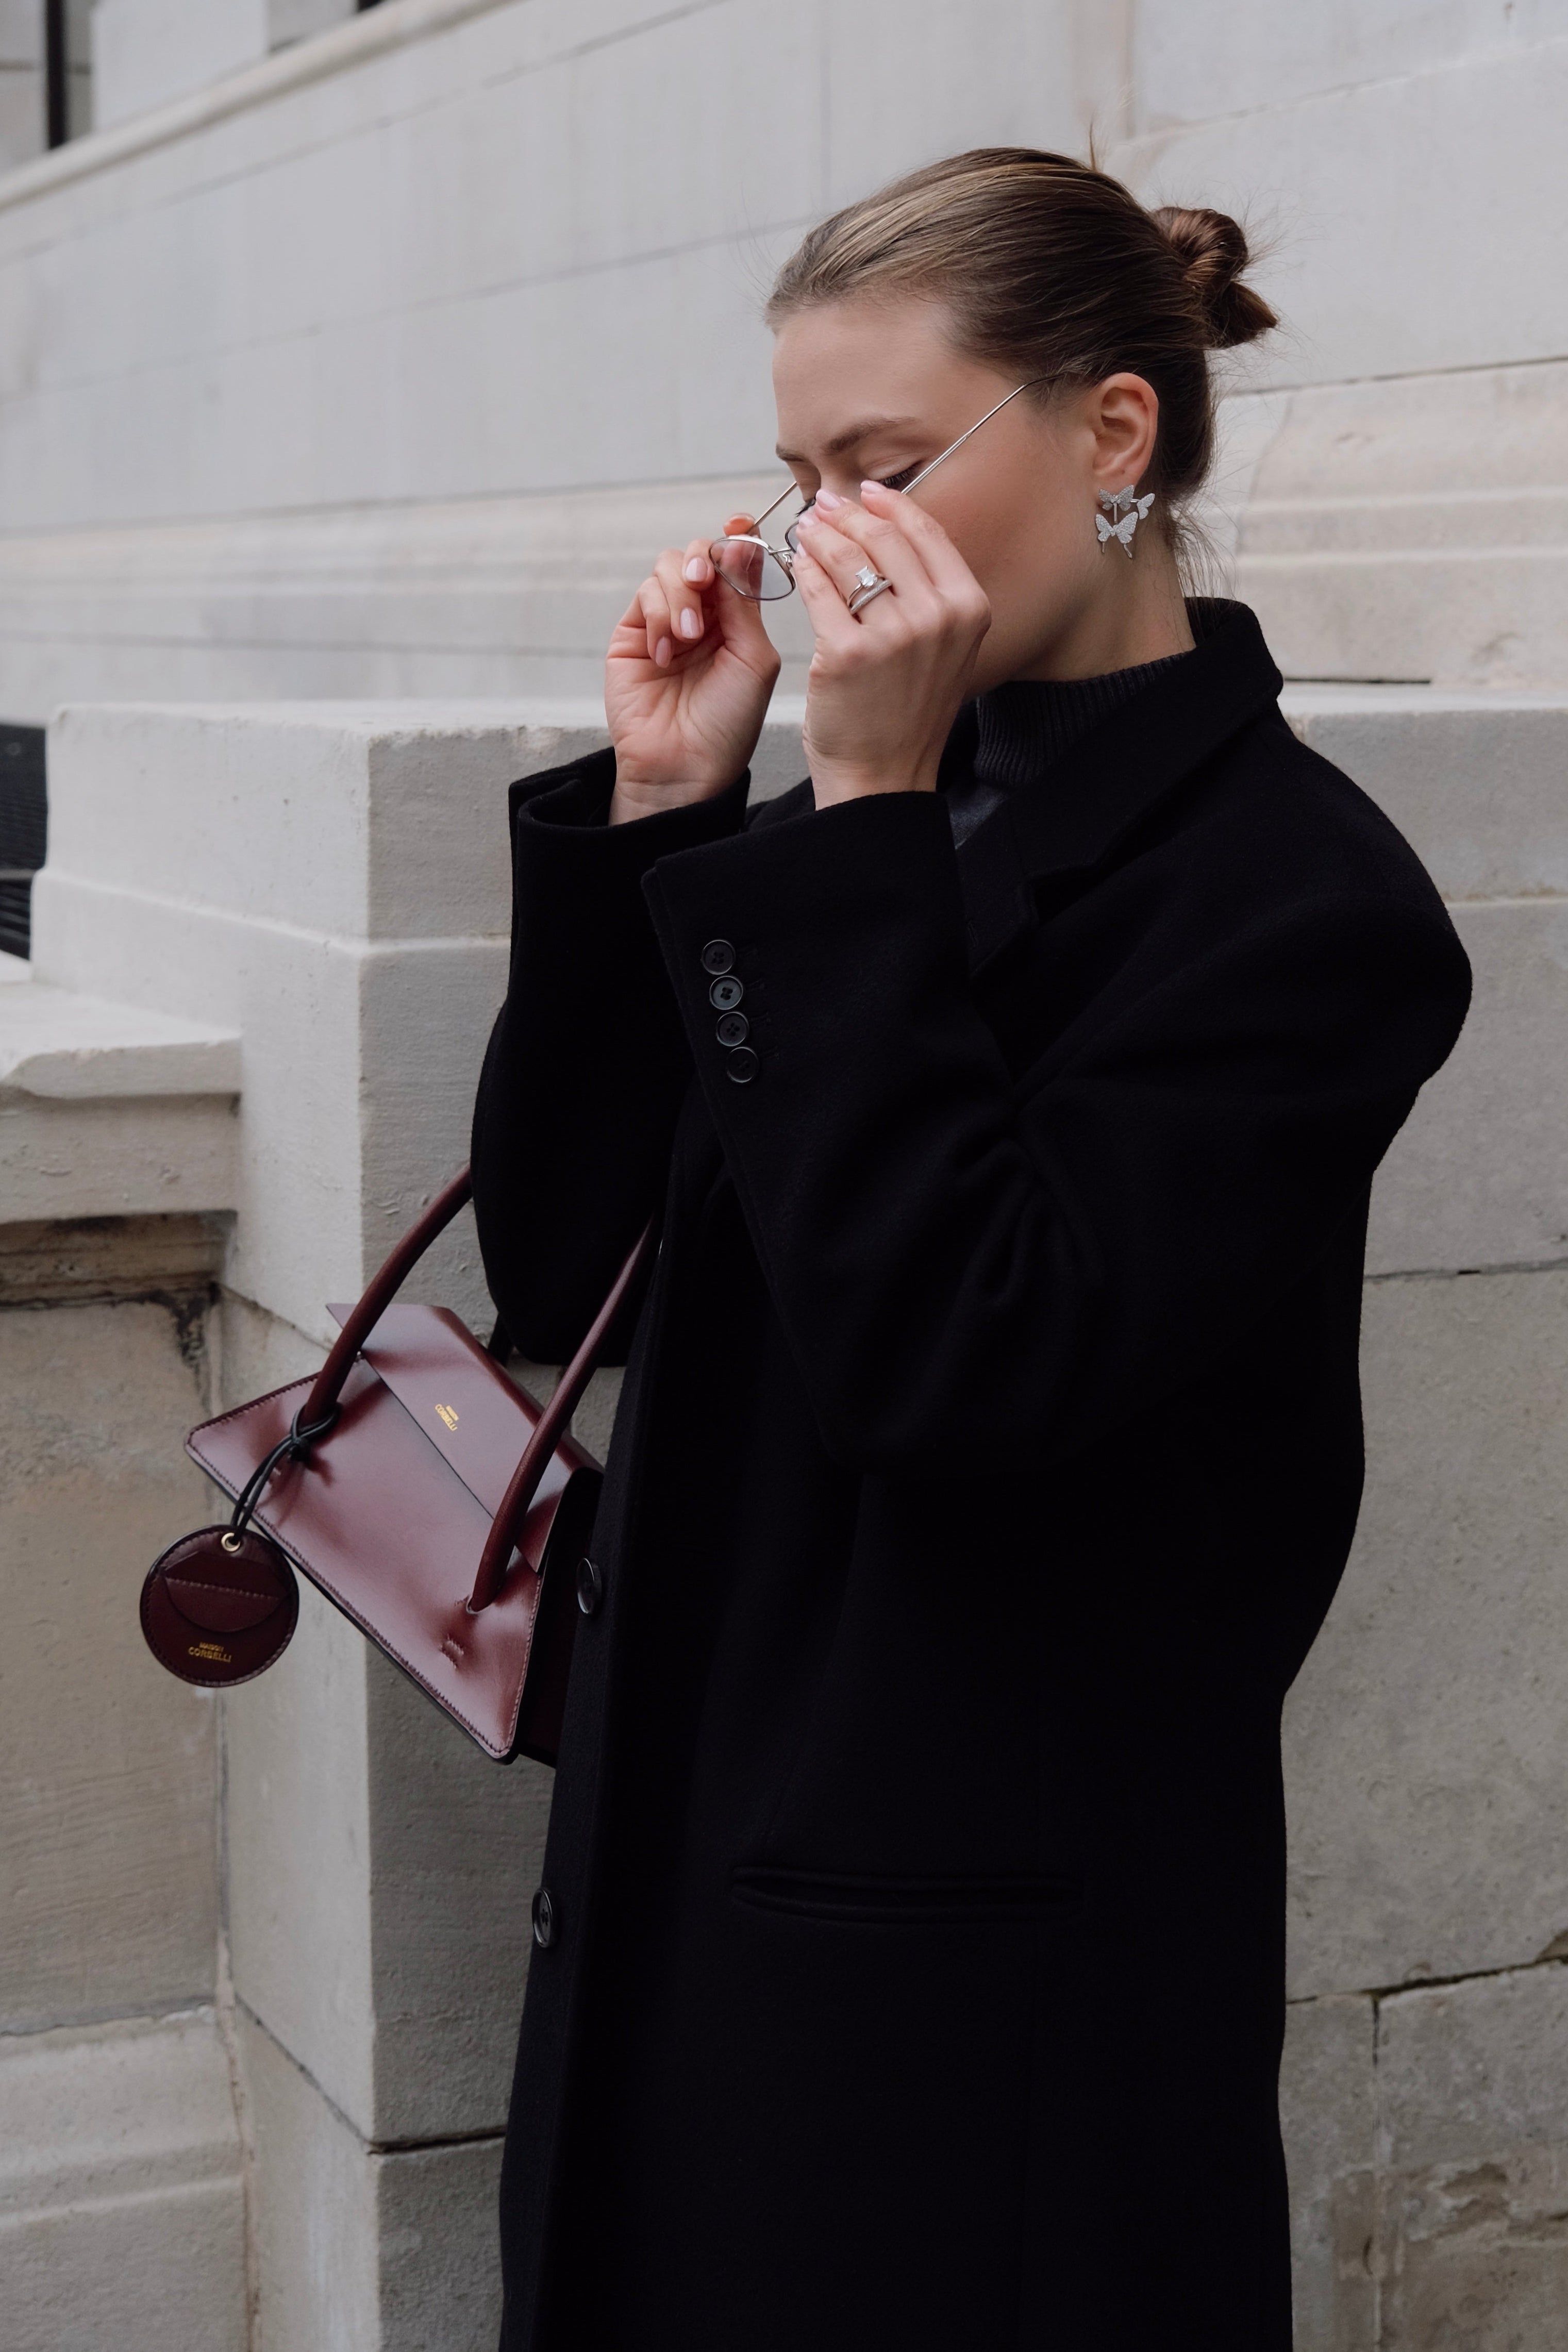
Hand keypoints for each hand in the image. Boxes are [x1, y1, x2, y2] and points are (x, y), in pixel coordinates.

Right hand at [606, 516, 780, 825]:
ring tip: (686, 637)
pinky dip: (658, 614)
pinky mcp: (633, 633)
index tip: (738, 525)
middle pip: (699, 554)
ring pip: (668, 568)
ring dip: (679, 595)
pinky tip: (666, 652)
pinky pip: (645, 594)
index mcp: (737, 619)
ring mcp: (665, 621)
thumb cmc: (727, 724)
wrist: (684, 765)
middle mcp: (702, 615)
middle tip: (703, 584)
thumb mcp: (754, 658)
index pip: (735, 562)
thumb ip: (745, 602)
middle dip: (703, 561)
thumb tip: (738, 547)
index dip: (736, 538)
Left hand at [790, 483, 990, 807]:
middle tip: (822, 506)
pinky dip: (804, 569)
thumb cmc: (907, 711)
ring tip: (805, 529)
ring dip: (820, 534)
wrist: (883, 775)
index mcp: (969, 608)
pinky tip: (798, 562)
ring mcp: (894, 635)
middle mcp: (938, 618)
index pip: (927, 533)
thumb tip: (895, 527)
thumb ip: (933, 592)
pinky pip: (819, 590)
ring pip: (848, 557)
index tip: (865, 493)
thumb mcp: (945, 648)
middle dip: (848, 513)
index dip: (891, 505)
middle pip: (885, 538)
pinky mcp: (847, 653)